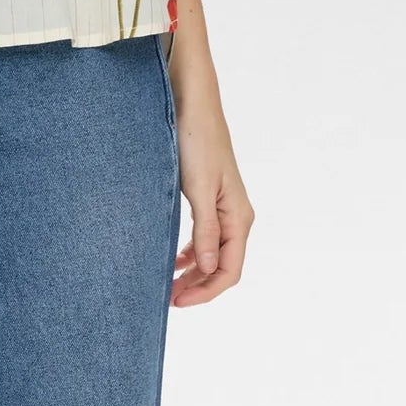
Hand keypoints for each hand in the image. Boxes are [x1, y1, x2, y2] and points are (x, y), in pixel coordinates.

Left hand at [171, 103, 254, 307]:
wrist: (193, 104)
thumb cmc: (197, 142)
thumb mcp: (199, 189)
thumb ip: (206, 230)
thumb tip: (210, 267)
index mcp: (238, 217)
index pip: (229, 270)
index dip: (206, 292)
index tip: (178, 302)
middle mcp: (235, 215)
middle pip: (222, 265)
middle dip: (197, 285)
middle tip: (166, 298)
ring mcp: (223, 205)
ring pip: (212, 251)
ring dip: (193, 270)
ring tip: (167, 283)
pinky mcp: (209, 195)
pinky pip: (204, 234)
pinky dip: (190, 251)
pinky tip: (173, 257)